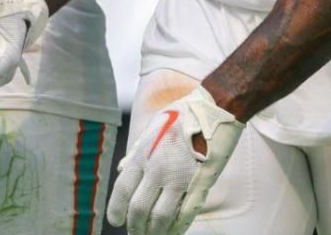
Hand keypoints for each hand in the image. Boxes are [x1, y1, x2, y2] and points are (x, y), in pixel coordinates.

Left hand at [106, 87, 243, 234]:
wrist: (214, 108)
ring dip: (154, 232)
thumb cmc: (181, 115)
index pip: (122, 190)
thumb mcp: (152, 128)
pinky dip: (177, 227)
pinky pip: (185, 213)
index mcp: (143, 155)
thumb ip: (137, 151)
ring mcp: (179, 179)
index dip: (116, 210)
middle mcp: (157, 169)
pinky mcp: (200, 184)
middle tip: (135, 234)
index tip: (116, 221)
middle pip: (139, 209)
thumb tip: (123, 169)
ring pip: (160, 217)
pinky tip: (173, 232)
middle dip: (135, 227)